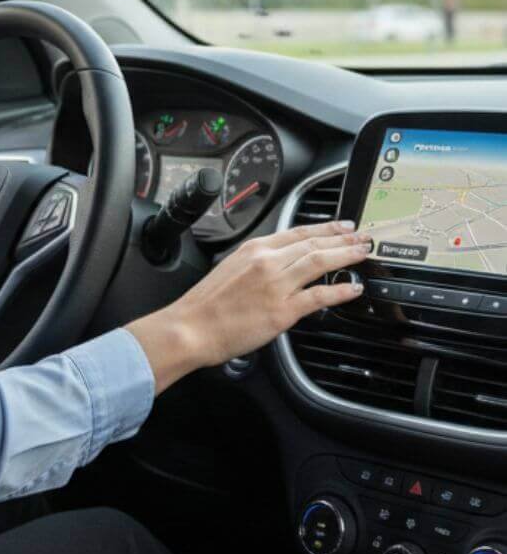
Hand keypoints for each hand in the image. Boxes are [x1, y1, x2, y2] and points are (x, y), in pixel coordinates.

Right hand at [125, 220, 371, 394]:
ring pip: (320, 261)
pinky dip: (339, 290)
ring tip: (363, 253)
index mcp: (254, 249)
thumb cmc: (205, 305)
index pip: (298, 231)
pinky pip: (318, 296)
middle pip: (314, 243)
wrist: (190, 327)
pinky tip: (352, 288)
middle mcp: (267, 261)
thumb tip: (280, 265)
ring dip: (346, 255)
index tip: (342, 226)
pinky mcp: (282, 311)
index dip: (326, 227)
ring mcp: (276, 285)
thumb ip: (257, 263)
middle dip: (343, 238)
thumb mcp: (231, 269)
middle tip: (362, 237)